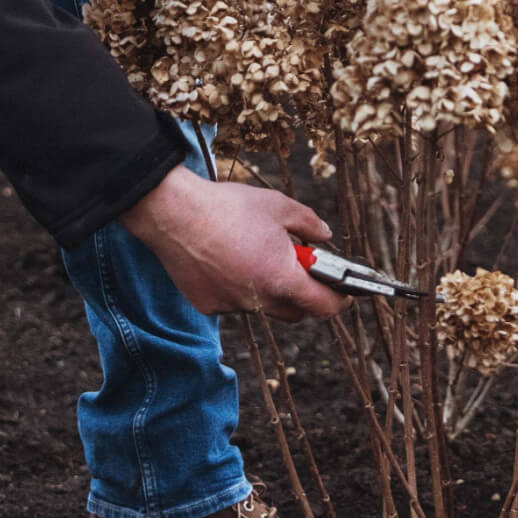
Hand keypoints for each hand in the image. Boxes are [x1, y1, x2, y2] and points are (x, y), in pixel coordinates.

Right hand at [121, 166, 347, 321]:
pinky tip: (227, 261)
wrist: (173, 213)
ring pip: (263, 305)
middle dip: (305, 294)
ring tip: (257, 256)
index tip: (343, 290)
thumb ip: (310, 224)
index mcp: (282, 280)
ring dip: (269, 289)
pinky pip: (234, 301)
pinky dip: (239, 287)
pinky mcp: (208, 305)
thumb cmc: (228, 208)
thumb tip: (325, 236)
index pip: (324, 306)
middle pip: (296, 311)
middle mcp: (258, 301)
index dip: (339, 299)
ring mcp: (231, 306)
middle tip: (302, 268)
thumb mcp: (279, 206)